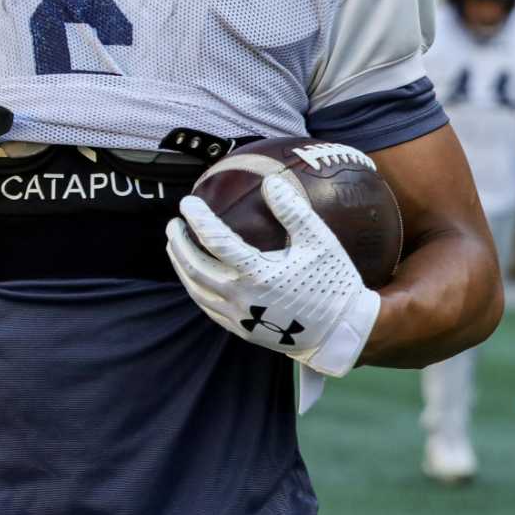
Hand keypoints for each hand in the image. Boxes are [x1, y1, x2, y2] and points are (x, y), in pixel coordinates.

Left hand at [165, 176, 380, 377]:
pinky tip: (194, 275)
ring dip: (181, 265)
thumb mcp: (319, 242)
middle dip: (179, 242)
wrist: (341, 331)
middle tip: (173, 223)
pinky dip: (194, 287)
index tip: (187, 203)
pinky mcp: (240, 329)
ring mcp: (238, 316)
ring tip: (175, 245)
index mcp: (259, 274)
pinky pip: (207, 306)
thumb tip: (270, 183)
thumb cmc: (332, 282)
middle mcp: (242, 297)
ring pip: (195, 289)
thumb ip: (293, 211)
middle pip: (194, 267)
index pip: (215, 241)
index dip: (197, 218)